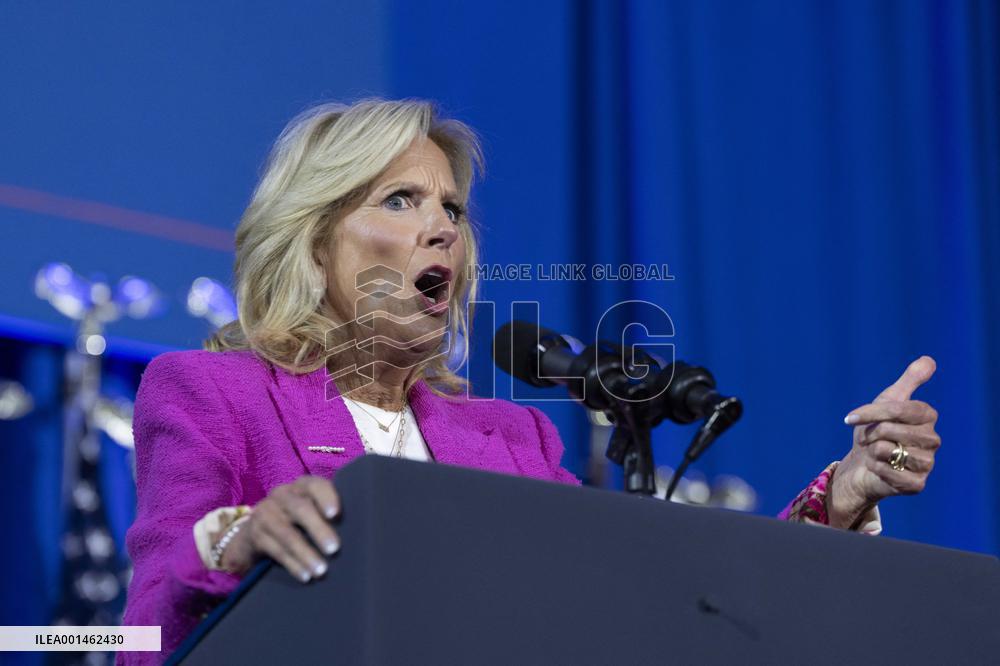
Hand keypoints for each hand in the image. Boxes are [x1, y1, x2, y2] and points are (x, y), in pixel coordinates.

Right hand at [220, 475, 340, 581]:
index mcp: (300, 486)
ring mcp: (265, 513)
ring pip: (287, 533)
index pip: (314, 485)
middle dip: (319, 530)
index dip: (326, 497)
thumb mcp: (309, 512)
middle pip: (300, 509)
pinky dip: (293, 564)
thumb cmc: (295, 522)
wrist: (252, 534)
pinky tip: (305, 576)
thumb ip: (327, 514)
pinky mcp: (255, 534)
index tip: (335, 514)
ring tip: (321, 570)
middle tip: (334, 549)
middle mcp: (281, 495)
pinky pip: (276, 550)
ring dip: (306, 553)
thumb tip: (359, 531)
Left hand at [826, 356, 940, 528]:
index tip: (849, 418)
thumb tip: (929, 359)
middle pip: (890, 429)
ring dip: (871, 451)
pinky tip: (878, 469)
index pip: (898, 409)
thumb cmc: (875, 431)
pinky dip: (875, 468)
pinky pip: (888, 471)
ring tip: (875, 454)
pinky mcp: (917, 484)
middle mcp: (933, 440)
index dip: (871, 413)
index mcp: (927, 417)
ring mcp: (927, 463)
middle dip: (869, 434)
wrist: (862, 466)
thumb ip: (909, 380)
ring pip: (887, 450)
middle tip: (868, 440)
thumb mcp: (888, 400)